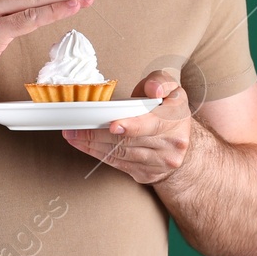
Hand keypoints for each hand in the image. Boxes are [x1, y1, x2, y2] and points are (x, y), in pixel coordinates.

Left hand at [62, 70, 190, 184]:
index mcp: (176, 120)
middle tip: (75, 128)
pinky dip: (99, 154)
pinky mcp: (147, 173)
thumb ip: (160, 82)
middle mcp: (170, 145)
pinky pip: (119, 164)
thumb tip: (153, 90)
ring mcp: (159, 163)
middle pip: (129, 141)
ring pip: (121, 154)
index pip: (152, 125)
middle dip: (98, 134)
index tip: (113, 126)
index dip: (131, 125)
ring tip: (73, 135)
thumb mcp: (171, 89)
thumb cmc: (170, 112)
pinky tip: (85, 146)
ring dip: (93, 145)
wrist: (183, 143)